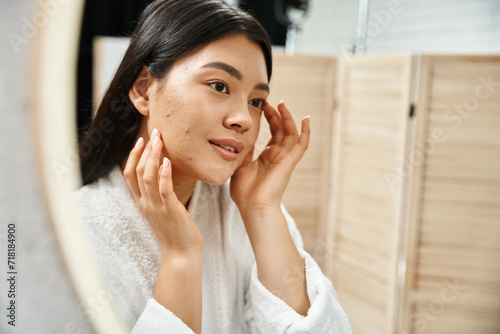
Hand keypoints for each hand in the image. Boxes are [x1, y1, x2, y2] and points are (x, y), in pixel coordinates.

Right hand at [123, 129, 202, 256]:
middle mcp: (146, 203)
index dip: (133, 156)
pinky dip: (163, 174)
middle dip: (145, 150)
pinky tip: (167, 162)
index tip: (141, 140)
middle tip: (154, 133)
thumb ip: (160, 193)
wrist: (181, 253)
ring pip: (148, 177)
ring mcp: (157, 207)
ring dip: (153, 157)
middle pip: (138, 172)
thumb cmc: (175, 230)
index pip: (130, 175)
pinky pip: (164, 190)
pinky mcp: (170, 211)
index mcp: (143, 202)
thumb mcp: (163, 208)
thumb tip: (165, 173)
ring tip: (159, 141)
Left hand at [230, 101, 309, 212]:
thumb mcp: (240, 165)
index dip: (269, 118)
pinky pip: (301, 145)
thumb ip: (245, 151)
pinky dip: (305, 132)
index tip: (262, 106)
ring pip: (291, 133)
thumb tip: (244, 136)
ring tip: (281, 104)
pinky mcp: (290, 162)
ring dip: (287, 118)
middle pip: (281, 130)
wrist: (252, 206)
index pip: (272, 132)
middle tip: (268, 102)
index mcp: (266, 156)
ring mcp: (285, 158)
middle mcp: (277, 155)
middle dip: (276, 114)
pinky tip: (306, 119)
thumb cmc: (244, 191)